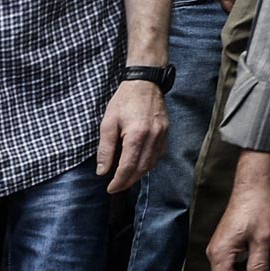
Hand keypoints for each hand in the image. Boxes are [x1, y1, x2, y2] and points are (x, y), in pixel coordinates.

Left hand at [96, 79, 168, 194]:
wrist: (145, 82)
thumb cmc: (124, 100)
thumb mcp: (108, 123)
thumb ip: (105, 149)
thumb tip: (102, 171)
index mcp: (136, 135)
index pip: (128, 167)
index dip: (118, 182)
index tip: (110, 188)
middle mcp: (153, 138)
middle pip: (141, 170)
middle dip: (128, 182)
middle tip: (116, 187)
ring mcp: (162, 136)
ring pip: (151, 165)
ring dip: (138, 175)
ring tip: (125, 178)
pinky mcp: (166, 133)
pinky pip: (158, 155)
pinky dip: (148, 164)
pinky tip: (138, 165)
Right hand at [209, 164, 269, 270]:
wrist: (251, 189)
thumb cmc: (256, 209)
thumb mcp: (262, 239)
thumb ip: (259, 264)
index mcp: (220, 253)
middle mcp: (214, 252)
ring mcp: (217, 248)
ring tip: (261, 263)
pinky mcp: (223, 244)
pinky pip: (229, 263)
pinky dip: (242, 265)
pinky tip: (256, 256)